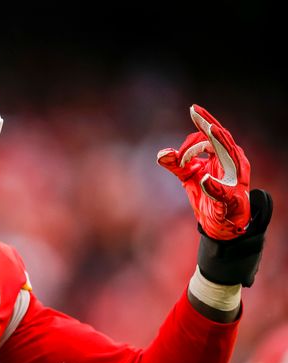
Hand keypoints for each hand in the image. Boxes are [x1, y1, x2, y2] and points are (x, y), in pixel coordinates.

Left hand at [157, 105, 250, 239]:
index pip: (213, 134)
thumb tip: (161, 154)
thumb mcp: (188, 176)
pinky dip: (214, 187)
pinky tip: (205, 181)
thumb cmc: (207, 194)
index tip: (192, 108)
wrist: (220, 222)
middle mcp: (232, 163)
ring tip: (209, 130)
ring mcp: (234, 180)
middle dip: (207, 127)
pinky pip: (223, 192)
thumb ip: (175, 164)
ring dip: (216, 144)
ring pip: (228, 156)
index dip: (203, 121)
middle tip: (196, 114)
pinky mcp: (229, 200)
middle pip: (220, 139)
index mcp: (223, 156)